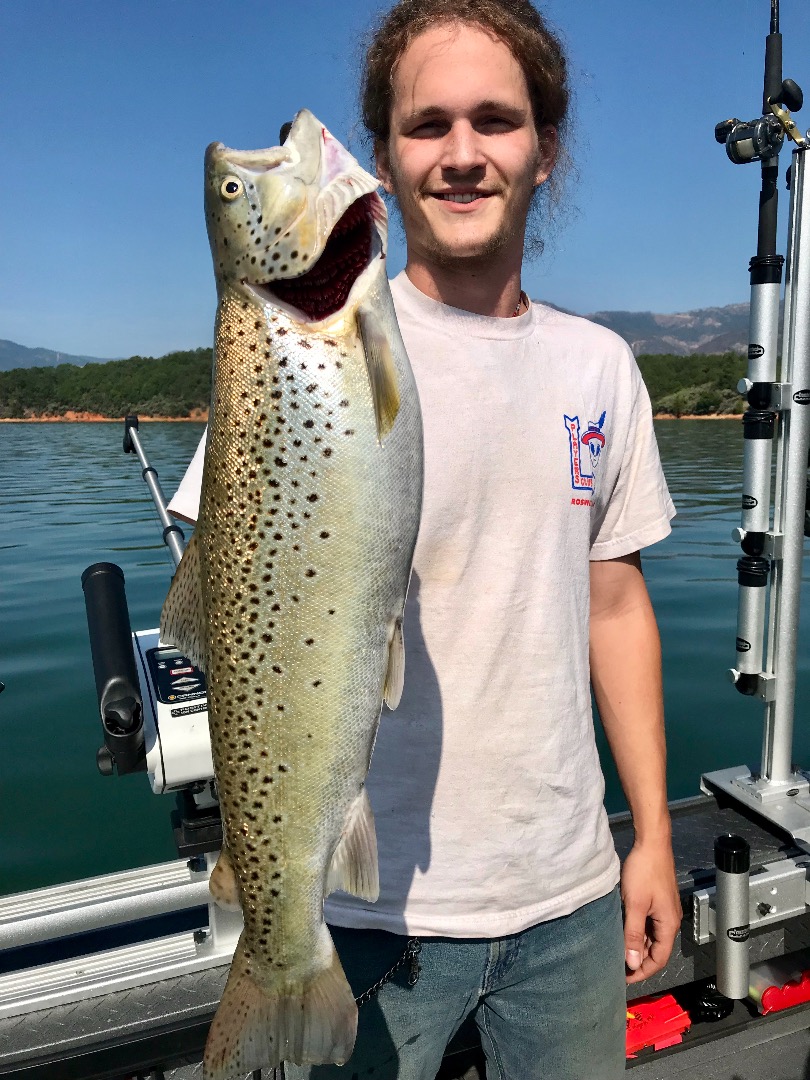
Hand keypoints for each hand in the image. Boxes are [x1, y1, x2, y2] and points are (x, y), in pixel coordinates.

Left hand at [621, 838, 681, 984]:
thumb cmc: (644, 871)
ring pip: (652, 936)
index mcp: (668, 924)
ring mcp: (665, 909)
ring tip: (618, 949)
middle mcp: (670, 920)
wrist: (651, 842)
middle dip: (639, 960)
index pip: (659, 959)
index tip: (625, 977)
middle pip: (657, 949)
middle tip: (618, 965)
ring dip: (637, 944)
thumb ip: (633, 934)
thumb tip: (633, 962)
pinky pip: (649, 923)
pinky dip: (638, 930)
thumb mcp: (634, 905)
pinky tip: (623, 929)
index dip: (642, 971)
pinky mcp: (658, 900)